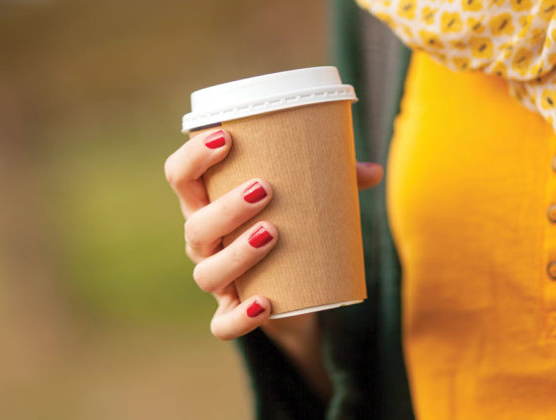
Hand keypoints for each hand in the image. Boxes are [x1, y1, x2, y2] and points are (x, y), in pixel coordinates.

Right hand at [164, 127, 382, 339]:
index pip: (180, 176)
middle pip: (194, 226)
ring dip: (236, 254)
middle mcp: (203, 242)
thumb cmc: (289, 224)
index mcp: (208, 203)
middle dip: (226, 207)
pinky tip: (265, 303)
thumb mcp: (304, 200)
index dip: (193, 156)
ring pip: (207, 273)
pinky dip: (240, 317)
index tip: (225, 136)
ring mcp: (215, 279)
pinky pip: (222, 325)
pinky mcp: (231, 312)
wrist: (292, 288)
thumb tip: (374, 171)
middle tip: (265, 189)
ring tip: (272, 233)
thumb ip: (335, 182)